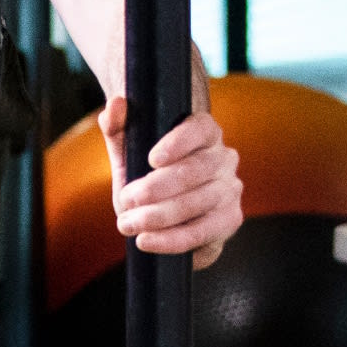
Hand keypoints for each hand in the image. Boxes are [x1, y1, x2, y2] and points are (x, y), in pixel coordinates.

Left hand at [100, 95, 241, 269]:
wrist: (161, 202)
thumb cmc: (144, 168)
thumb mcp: (128, 148)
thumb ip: (118, 127)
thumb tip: (116, 105)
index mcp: (204, 132)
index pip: (199, 129)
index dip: (178, 142)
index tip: (151, 158)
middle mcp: (224, 159)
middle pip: (197, 171)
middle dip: (158, 188)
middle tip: (127, 199)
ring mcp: (230, 192)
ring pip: (200, 205)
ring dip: (160, 217)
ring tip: (128, 224)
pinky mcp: (228, 222)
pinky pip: (206, 235)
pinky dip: (174, 241)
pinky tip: (148, 241)